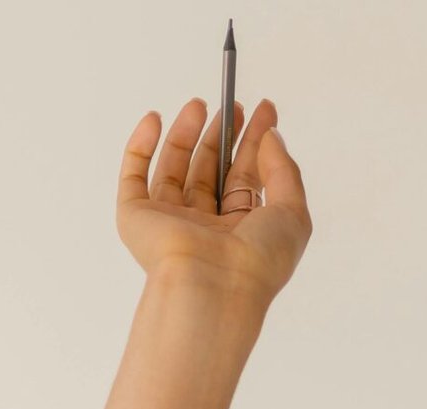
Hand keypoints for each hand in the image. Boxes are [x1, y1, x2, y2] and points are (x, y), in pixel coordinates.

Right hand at [117, 98, 311, 312]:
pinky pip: (133, 177)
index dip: (255, 143)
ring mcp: (170, 223)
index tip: (264, 110)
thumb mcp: (292, 214)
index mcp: (240, 232)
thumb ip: (285, 171)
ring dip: (185, 134)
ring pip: (174, 170)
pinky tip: (154, 119)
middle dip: (222, 135)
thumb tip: (270, 135)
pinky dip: (140, 147)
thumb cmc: (256, 262)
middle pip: (210, 172)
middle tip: (233, 104)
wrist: (214, 286)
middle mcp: (204, 229)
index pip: (246, 178)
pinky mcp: (138, 220)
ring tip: (199, 104)